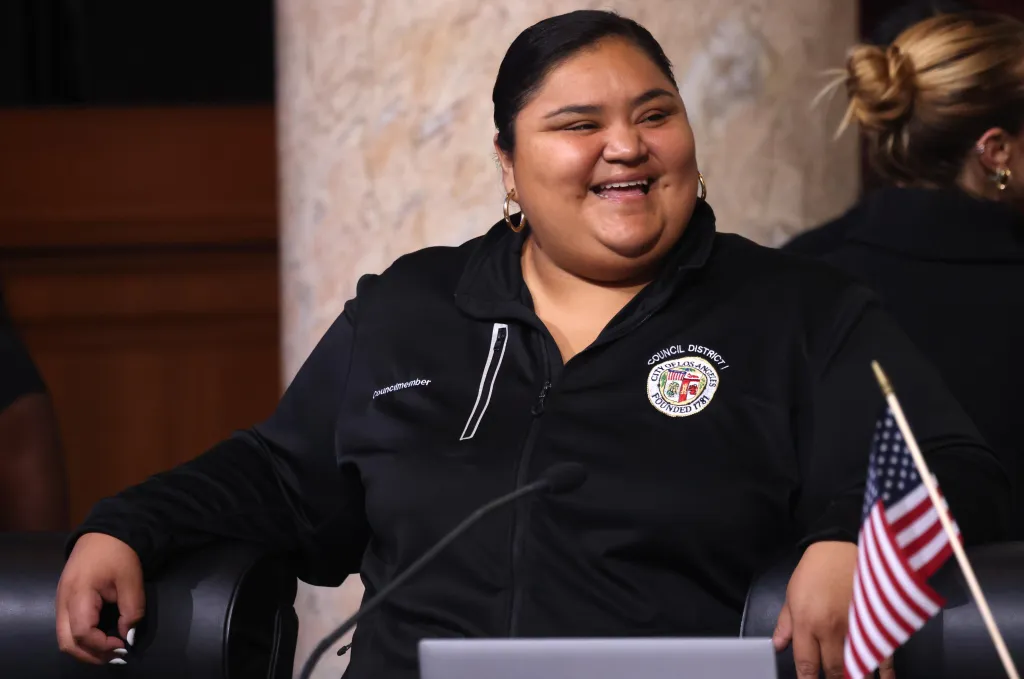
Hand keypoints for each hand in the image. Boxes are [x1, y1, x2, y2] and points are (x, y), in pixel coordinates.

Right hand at [55, 533, 144, 664]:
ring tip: (110, 649)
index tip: (123, 645)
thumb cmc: (119, 552)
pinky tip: (101, 638)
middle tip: (115, 656)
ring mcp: (61, 601)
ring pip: (64, 638)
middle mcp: (63, 602)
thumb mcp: (131, 580)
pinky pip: (68, 628)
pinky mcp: (65, 600)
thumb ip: (131, 610)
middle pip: (67, 642)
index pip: (82, 633)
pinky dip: (82, 638)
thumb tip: (127, 636)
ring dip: (86, 648)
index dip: (102, 645)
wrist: (105, 531)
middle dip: (91, 654)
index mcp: (78, 594)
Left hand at [771, 541, 893, 678]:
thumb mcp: (792, 592)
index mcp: (807, 623)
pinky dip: (884, 672)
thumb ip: (785, 624)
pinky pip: (883, 654)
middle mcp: (831, 631)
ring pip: (857, 667)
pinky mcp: (876, 622)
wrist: (843, 544)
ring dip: (856, 677)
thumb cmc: (816, 568)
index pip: (806, 664)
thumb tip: (778, 647)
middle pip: (834, 670)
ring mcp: (856, 628)